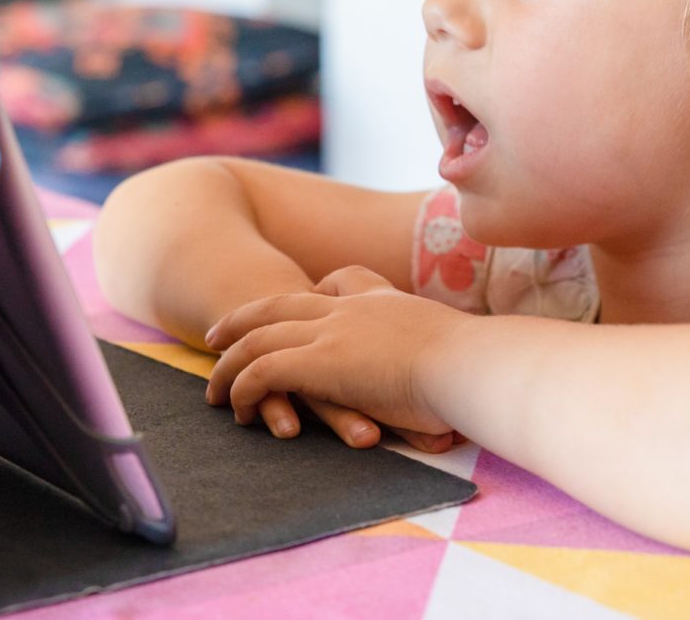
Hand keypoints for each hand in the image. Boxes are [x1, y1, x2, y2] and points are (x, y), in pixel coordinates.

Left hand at [203, 265, 473, 447]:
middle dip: (243, 319)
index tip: (295, 304)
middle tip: (216, 336)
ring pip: (259, 339)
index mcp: (382, 302)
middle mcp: (349, 309)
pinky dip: (242, 387)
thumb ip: (443, 355)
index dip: (309, 293)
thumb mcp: (456, 347)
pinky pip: (262, 370)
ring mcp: (331, 332)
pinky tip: (237, 408)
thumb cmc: (475, 365)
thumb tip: (461, 381)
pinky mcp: (319, 362)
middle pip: (279, 303)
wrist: (469, 363)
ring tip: (214, 390)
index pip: (338, 281)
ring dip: (229, 364)